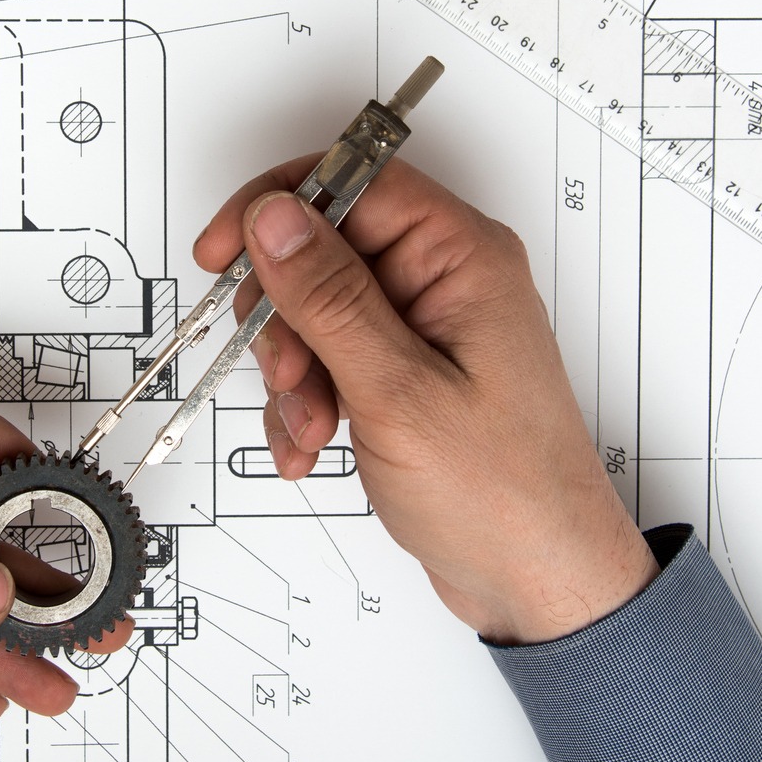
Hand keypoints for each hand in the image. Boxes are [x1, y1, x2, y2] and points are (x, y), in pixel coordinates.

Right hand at [195, 157, 656, 644]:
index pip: (354, 180)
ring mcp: (423, 329)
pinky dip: (304, 402)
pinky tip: (310, 448)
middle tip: (289, 376)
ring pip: (315, 311)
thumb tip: (275, 219)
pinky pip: (328, 360)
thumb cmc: (503, 495)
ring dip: (291, 373)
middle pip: (323, 249)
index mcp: (461, 258)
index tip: (224, 252)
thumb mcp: (397, 391)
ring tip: (310, 429)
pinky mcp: (405, 373)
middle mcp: (444, 281)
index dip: (277, 207)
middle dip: (285, 318)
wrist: (537, 581)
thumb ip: (330, 298)